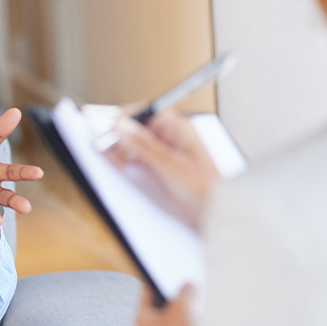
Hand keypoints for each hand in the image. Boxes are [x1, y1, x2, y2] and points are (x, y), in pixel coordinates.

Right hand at [109, 110, 219, 226]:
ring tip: (116, 161)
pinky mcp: (163, 166)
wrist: (216, 214)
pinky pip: (140, 157)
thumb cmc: (205, 189)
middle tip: (110, 150)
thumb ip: (143, 145)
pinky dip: (130, 161)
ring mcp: (167, 151)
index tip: (111, 130)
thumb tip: (122, 126)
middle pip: (139, 127)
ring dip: (124, 150)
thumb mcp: (168, 165)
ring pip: (137, 143)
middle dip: (122, 137)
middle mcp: (173, 136)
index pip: (146, 111)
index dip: (125, 118)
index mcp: (179, 127)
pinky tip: (124, 167)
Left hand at [136, 285, 193, 325]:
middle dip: (174, 299)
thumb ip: (185, 293)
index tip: (169, 272)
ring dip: (182, 316)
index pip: (147, 292)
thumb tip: (188, 285)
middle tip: (188, 290)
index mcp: (141, 319)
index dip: (159, 280)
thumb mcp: (181, 310)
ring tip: (197, 309)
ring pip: (169, 324)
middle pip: (159, 308)